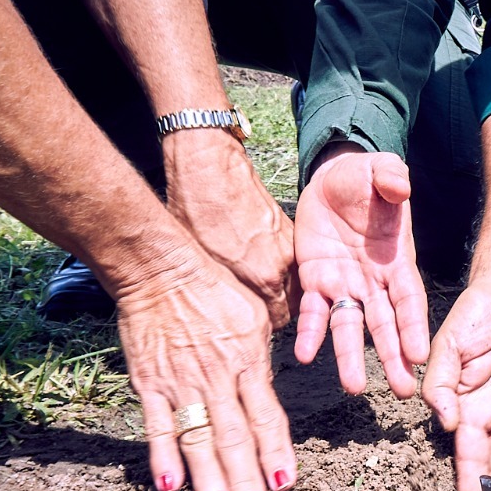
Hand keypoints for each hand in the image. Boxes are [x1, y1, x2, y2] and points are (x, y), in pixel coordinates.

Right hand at [114, 248, 294, 490]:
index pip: (267, 418)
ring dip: (209, 479)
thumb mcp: (254, 318)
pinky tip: (170, 486)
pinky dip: (162, 456)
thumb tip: (276, 387)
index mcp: (248, 363)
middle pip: (235, 438)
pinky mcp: (149, 383)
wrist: (159, 268)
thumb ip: (262, 359)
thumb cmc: (213, 289)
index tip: (286, 484)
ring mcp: (181, 383)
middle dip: (246, 480)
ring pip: (199, 438)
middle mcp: (217, 377)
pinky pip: (157, 424)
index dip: (276, 453)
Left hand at [161, 128, 295, 326]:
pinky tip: (257, 260)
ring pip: (294, 282)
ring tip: (257, 285)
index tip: (254, 323)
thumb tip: (226, 314)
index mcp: (262, 278)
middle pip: (293, 304)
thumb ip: (223, 294)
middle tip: (255, 307)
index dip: (266, 324)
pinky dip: (280, 266)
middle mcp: (282, 264)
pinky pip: (290, 261)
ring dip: (281, 288)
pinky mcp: (287, 228)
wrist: (209, 166)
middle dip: (278, 309)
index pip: (280, 320)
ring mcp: (288, 244)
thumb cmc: (195, 210)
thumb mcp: (199, 263)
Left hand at [294, 144, 428, 397]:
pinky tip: (305, 356)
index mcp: (397, 261)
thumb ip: (392, 178)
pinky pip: (312, 312)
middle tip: (403, 390)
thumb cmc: (364, 179)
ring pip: (349, 327)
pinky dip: (310, 334)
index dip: (414, 326)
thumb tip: (401, 187)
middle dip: (393, 357)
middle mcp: (374, 282)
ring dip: (351, 358)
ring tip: (353, 388)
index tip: (421, 356)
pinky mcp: (315, 281)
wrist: (332, 181)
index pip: (408, 299)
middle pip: (384, 325)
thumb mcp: (380, 171)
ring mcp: (345, 285)